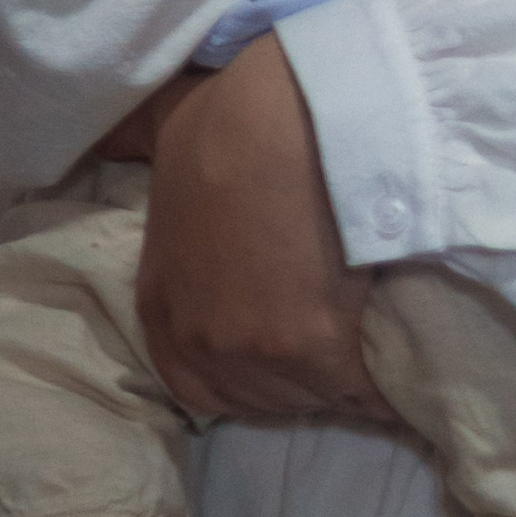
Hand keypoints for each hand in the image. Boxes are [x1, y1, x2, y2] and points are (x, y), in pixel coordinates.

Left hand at [134, 37, 394, 424]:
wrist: (299, 122)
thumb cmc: (233, 119)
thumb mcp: (167, 131)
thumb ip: (140, 153)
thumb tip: (109, 144)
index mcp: (161, 301)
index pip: (190, 375)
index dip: (234, 363)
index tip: (273, 343)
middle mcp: (204, 343)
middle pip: (253, 394)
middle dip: (288, 376)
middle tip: (330, 340)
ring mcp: (263, 357)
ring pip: (310, 397)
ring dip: (338, 382)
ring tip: (374, 349)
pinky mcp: (324, 358)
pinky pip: (363, 395)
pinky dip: (386, 390)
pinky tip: (407, 373)